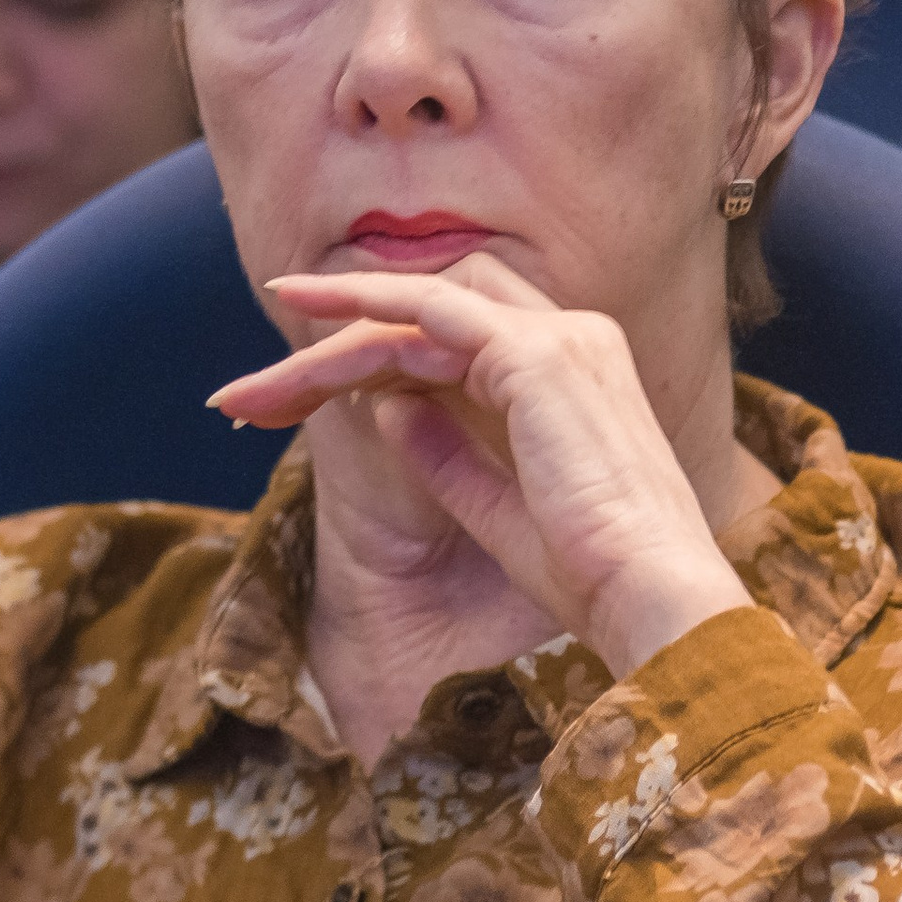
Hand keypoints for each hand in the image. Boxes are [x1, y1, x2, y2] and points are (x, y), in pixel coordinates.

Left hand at [211, 258, 752, 676]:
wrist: (649, 593)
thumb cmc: (593, 574)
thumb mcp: (501, 511)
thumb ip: (448, 453)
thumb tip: (387, 407)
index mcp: (579, 376)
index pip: (461, 339)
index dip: (374, 362)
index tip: (296, 402)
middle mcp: (576, 340)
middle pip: (433, 309)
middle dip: (338, 342)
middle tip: (252, 400)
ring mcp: (560, 339)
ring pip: (418, 310)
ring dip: (330, 339)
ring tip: (251, 392)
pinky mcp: (535, 355)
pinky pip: (428, 314)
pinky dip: (363, 310)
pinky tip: (304, 322)